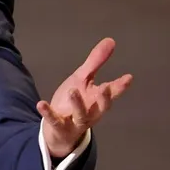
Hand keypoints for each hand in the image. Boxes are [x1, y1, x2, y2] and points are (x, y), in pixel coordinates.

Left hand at [37, 37, 131, 157]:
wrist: (58, 128)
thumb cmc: (74, 101)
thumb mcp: (83, 79)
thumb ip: (96, 62)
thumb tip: (111, 40)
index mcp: (97, 99)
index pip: (112, 92)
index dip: (120, 86)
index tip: (128, 78)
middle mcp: (91, 112)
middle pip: (101, 107)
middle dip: (104, 98)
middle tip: (105, 87)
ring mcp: (76, 121)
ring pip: (81, 114)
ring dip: (77, 103)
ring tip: (72, 90)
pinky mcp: (60, 127)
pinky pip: (54, 121)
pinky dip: (48, 113)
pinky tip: (40, 104)